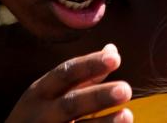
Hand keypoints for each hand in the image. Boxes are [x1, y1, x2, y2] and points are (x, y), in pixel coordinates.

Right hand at [6, 44, 132, 122]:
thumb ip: (83, 75)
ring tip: (128, 115)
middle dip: (97, 97)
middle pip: (71, 104)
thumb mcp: (51, 93)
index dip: (90, 65)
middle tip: (126, 89)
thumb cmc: (38, 117)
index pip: (65, 73)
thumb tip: (112, 50)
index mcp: (40, 93)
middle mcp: (41, 115)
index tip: (116, 58)